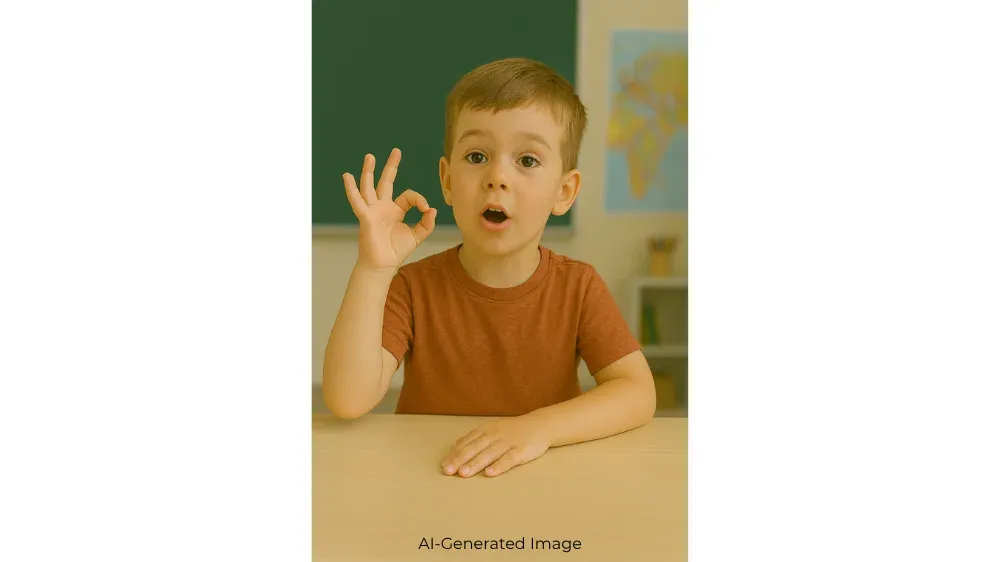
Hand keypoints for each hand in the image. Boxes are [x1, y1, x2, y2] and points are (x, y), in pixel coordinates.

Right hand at [343, 149, 436, 271]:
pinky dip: (351, 189)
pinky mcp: (365, 217)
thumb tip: (432, 209)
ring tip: (370, 156)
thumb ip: (426, 223)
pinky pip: (357, 201)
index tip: (425, 208)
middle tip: (396, 151)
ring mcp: (373, 210)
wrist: (383, 265)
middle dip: (391, 166)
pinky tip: (347, 176)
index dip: (418, 198)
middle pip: (386, 181)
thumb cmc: (396, 251)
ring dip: (369, 171)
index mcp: (395, 210)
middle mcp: (383, 207)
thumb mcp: (417, 236)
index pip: (408, 195)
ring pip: (369, 186)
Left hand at [441, 416, 550, 477]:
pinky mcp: (521, 450)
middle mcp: (495, 435)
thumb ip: (474, 438)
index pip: (467, 443)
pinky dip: (499, 466)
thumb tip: (456, 445)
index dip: (455, 454)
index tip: (444, 465)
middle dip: (460, 460)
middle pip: (475, 448)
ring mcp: (508, 442)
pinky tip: (490, 473)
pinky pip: (509, 459)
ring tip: (464, 473)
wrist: (539, 425)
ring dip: (475, 464)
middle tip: (449, 471)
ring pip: (489, 454)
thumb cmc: (512, 430)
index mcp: (486, 430)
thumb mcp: (492, 429)